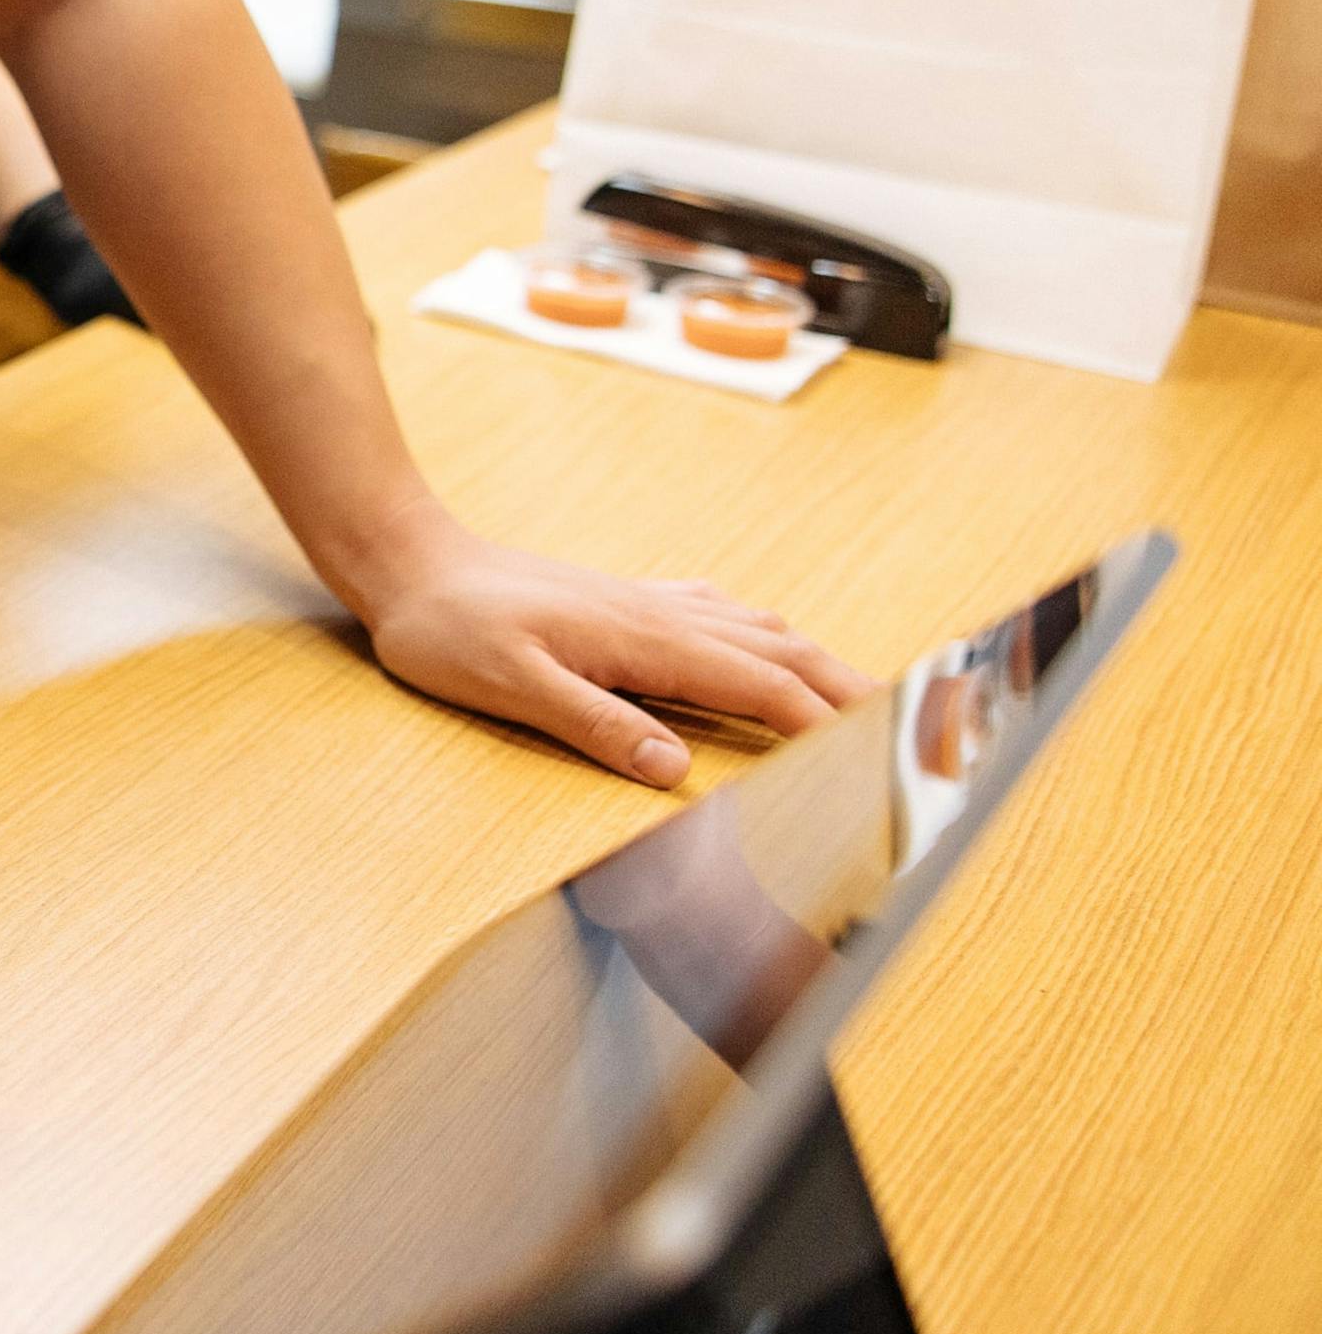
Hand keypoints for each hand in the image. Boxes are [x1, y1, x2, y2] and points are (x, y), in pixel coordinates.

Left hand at [349, 520, 874, 787]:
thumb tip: (673, 769)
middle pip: (786, 653)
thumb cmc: (450, 628)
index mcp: (649, 640)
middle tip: (921, 730)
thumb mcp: (510, 686)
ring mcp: (650, 604)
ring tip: (871, 702)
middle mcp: (664, 615)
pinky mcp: (629, 602)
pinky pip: (723, 617)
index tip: (887, 757)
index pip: (765, 688)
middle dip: (855, 693)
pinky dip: (769, 640)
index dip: (829, 724)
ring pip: (762, 631)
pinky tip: (770, 649)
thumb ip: (595, 723)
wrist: (411, 563)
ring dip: (821, 665)